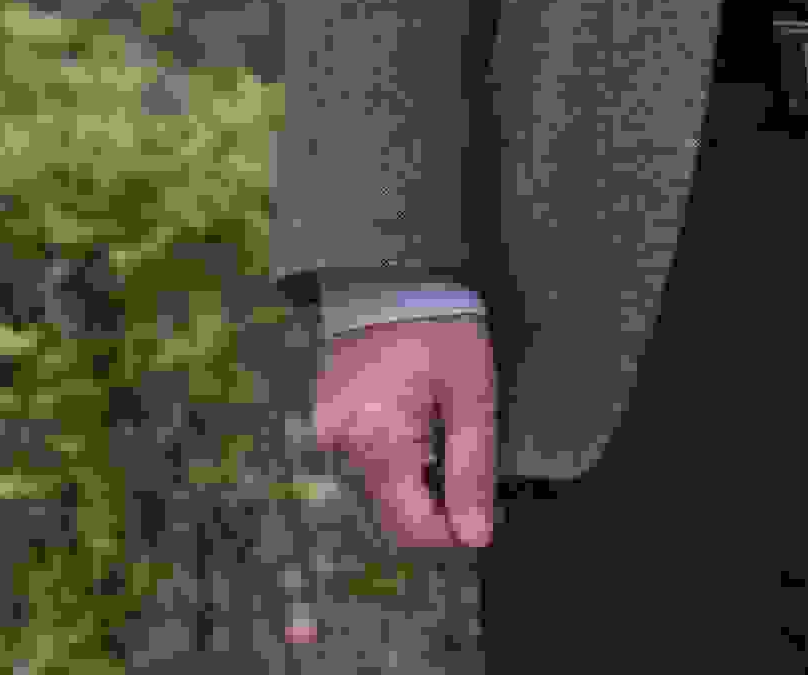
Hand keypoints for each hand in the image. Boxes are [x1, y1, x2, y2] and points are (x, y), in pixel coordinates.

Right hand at [313, 316, 498, 550]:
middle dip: (435, 500)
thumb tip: (474, 534)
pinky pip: (366, 453)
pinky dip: (395, 451)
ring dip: (415, 474)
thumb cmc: (439, 327)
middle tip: (468, 463)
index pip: (409, 524)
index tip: (479, 521)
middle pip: (393, 505)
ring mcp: (330, 429)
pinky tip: (416, 416)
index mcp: (379, 437)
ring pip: (380, 481)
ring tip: (442, 426)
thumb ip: (471, 468)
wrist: (392, 272)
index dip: (449, 532)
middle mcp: (343, 441)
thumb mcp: (471, 393)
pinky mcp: (328, 416)